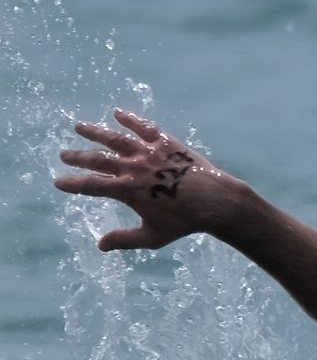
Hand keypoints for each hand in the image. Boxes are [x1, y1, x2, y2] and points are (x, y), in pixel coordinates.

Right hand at [53, 110, 244, 250]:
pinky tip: (118, 113)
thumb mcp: (152, 236)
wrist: (215, 201)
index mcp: (127, 190)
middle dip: (78, 157)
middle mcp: (133, 168)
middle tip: (63, 154)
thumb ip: (124, 239)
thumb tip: (100, 246)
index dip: (72, 184)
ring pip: (116, 138)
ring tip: (79, 127)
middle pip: (98, 159)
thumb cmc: (184, 222)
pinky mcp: (167, 143)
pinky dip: (130, 119)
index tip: (59, 182)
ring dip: (95, 132)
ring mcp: (149, 153)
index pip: (91, 186)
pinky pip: (144, 127)